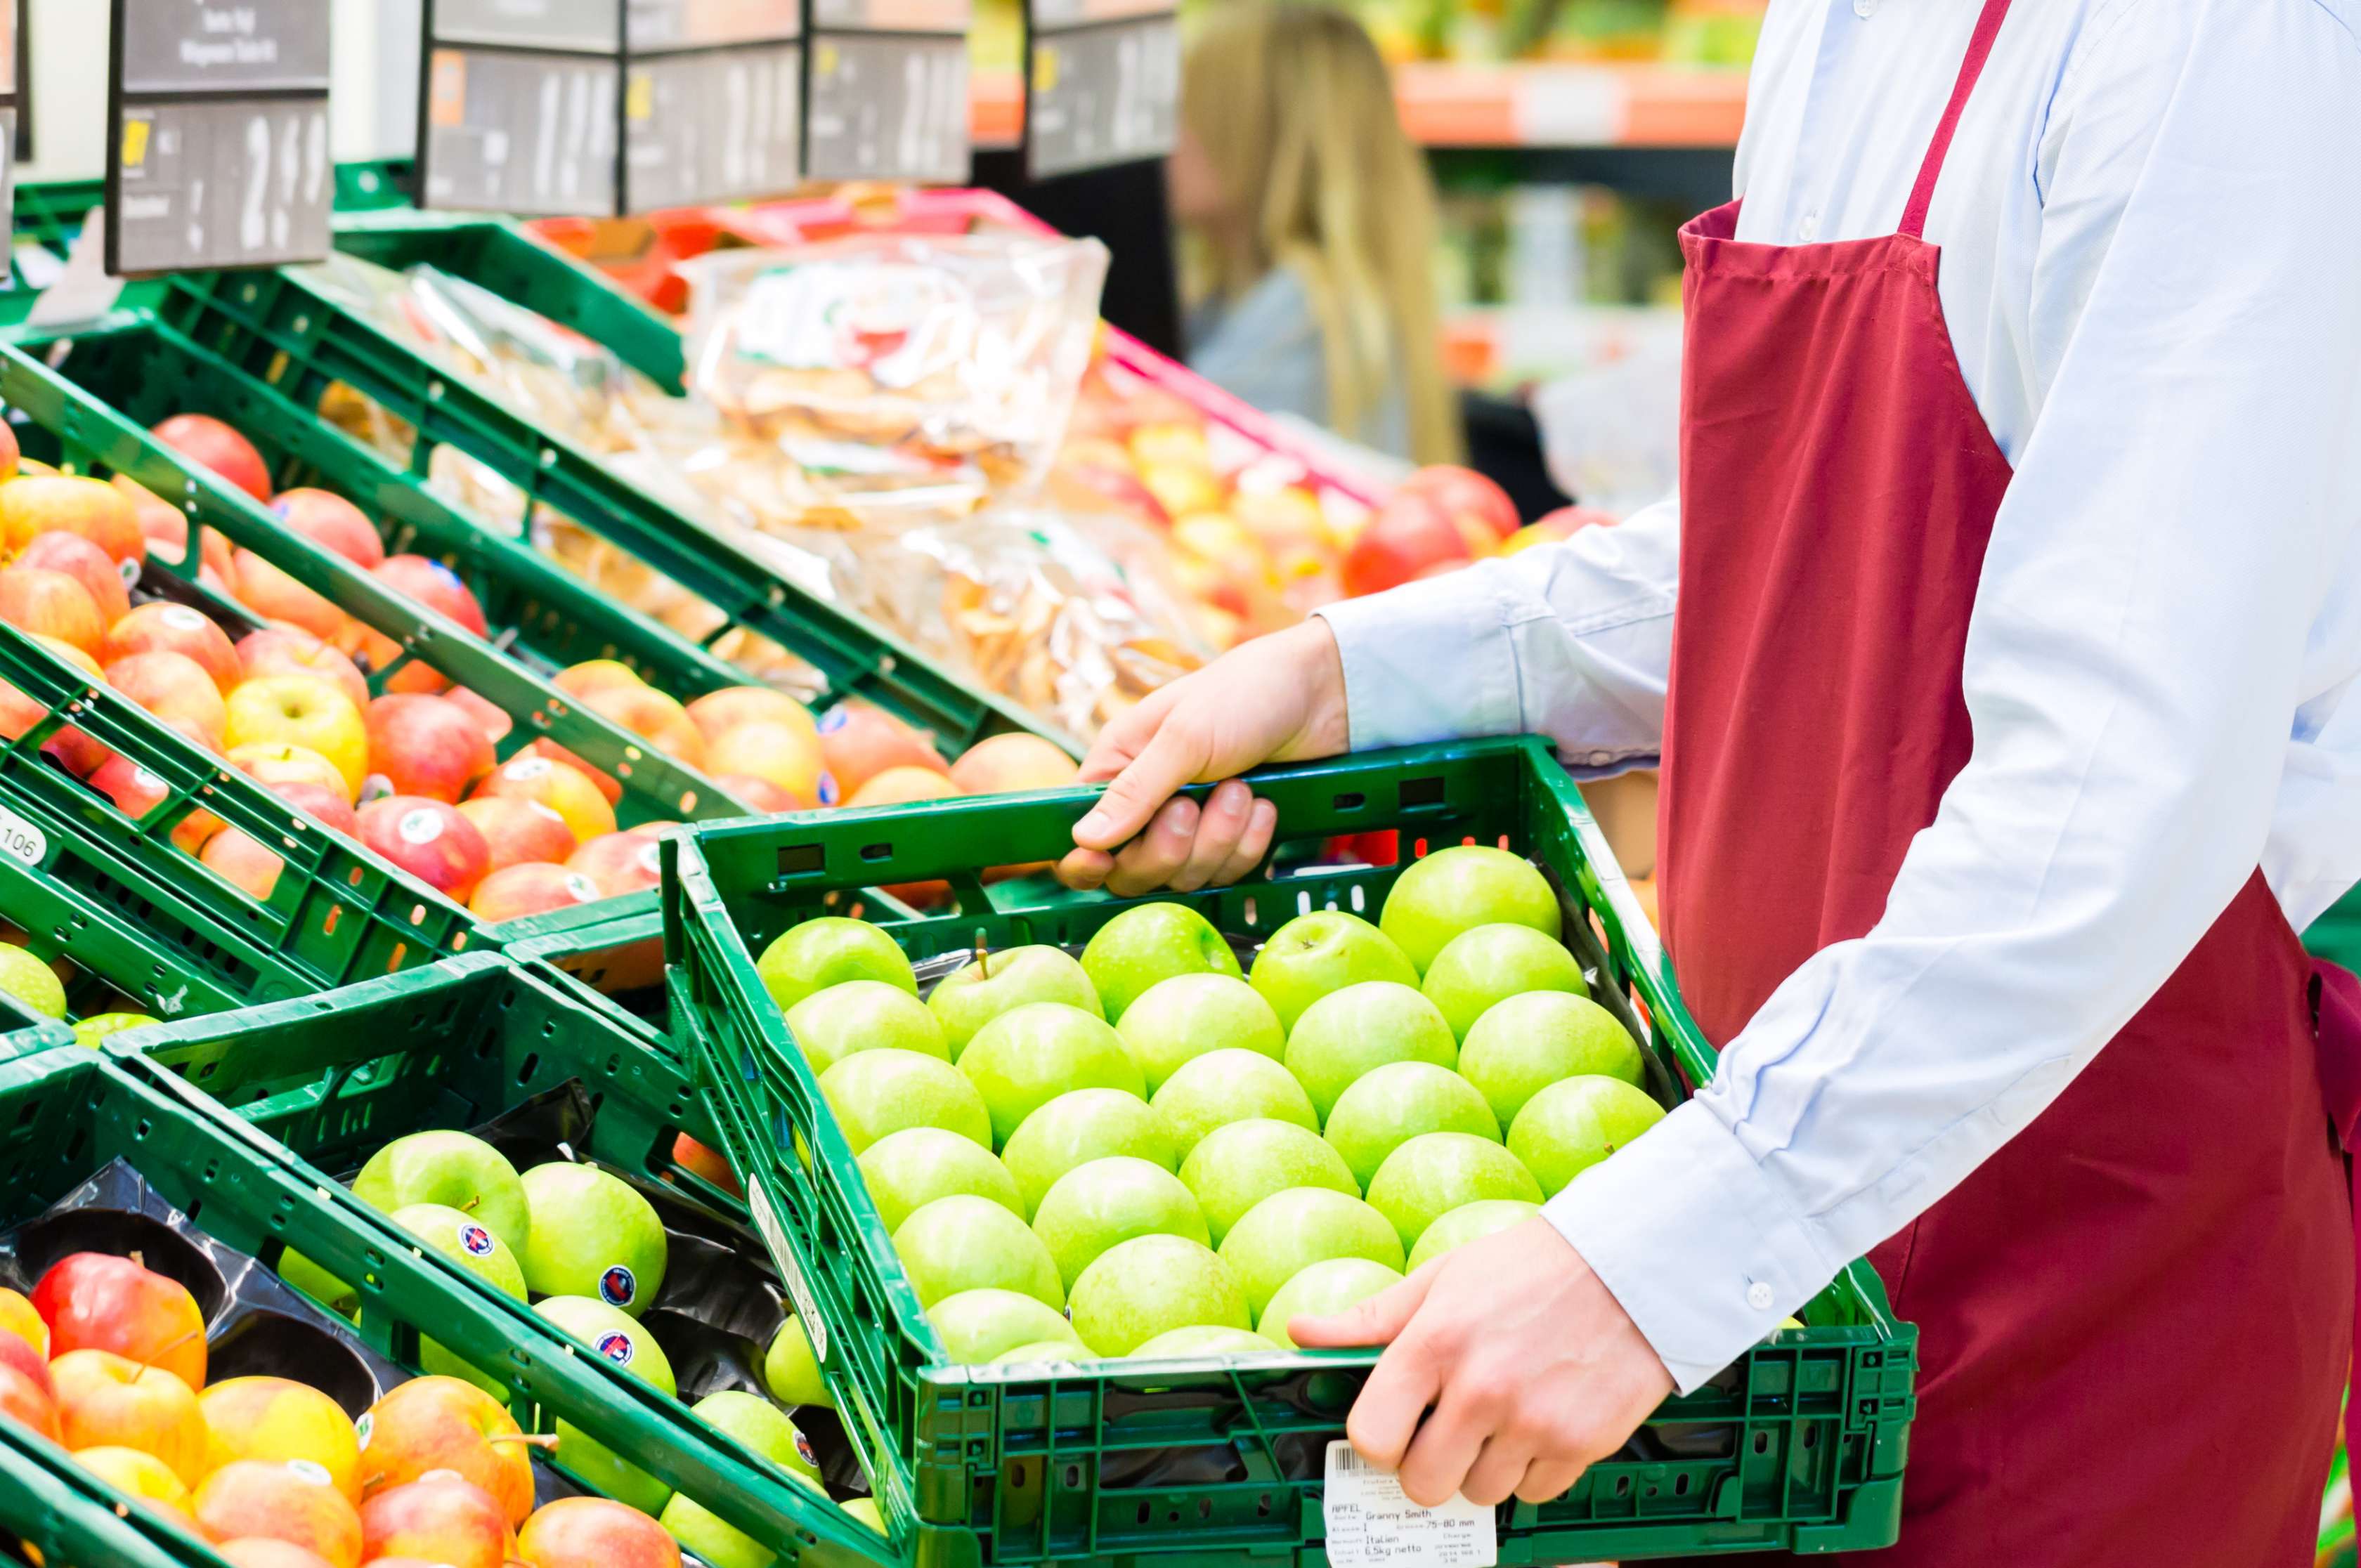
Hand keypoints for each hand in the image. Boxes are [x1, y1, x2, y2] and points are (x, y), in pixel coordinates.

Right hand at [1058, 618, 1349, 895]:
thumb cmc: (1245, 693)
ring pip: (1184, 875)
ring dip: (1219, 839)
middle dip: (1170, 847)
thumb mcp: (1184, 737)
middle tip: (1195, 805)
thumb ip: (1134, 791)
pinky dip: (1249, 844)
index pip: (1080, 834)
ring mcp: (1192, 823)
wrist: (1324, 694)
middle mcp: (1148, 801)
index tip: (1104, 864)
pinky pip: (1228, 872)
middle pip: (1132, 870)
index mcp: (1118, 767)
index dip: (1086, 860)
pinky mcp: (1232, 838)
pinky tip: (1264, 806)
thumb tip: (1082, 839)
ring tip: (1241, 789)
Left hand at [1292, 1217, 1673, 1507]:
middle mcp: (1481, 1388)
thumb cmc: (1527, 1269)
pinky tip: (1542, 1420)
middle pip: (1423, 1484)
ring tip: (1503, 1416)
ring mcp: (1533, 1421)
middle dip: (1429, 1464)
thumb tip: (1302, 1333)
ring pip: (1481, 1493)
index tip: (1394, 1427)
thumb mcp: (1441, 1279)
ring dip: (1485, 1466)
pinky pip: (1536, 1492)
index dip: (1378, 1440)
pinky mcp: (1582, 1443)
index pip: (1372, 1436)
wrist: (1628, 1265)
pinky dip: (1535, 1469)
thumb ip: (1371, 1319)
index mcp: (1435, 1342)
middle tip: (1449, 1430)